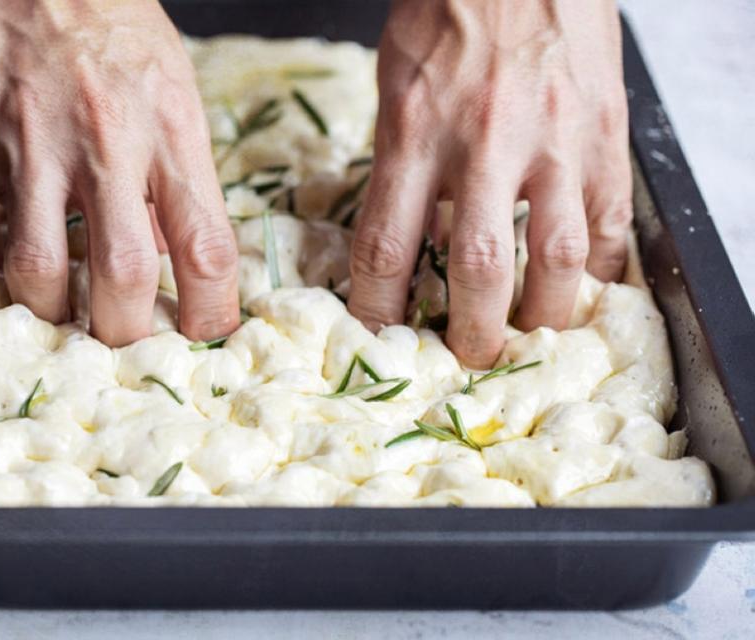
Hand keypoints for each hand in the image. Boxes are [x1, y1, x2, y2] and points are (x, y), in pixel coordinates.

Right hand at [0, 0, 239, 345]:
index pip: (206, 247)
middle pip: (121, 274)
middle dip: (123, 333)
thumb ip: (174, 176)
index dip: (212, 312)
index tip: (206, 336)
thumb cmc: (114, 24)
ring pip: (37, 268)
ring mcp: (30, 140)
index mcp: (170, 132)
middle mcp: (105, 141)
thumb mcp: (174, 93)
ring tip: (56, 312)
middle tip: (121, 343)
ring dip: (48, 309)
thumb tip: (172, 255)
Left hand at [348, 0, 630, 367]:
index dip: (377, 307)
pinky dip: (600, 269)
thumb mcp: (396, 87)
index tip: (378, 336)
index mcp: (416, 132)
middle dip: (470, 330)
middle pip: (476, 267)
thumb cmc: (449, 14)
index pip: (386, 247)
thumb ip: (400, 166)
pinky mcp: (604, 133)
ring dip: (541, 313)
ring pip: (556, 258)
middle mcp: (485, 144)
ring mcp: (553, 140)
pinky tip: (584, 291)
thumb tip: (403, 240)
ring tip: (528, 336)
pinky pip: (610, 221)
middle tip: (466, 355)